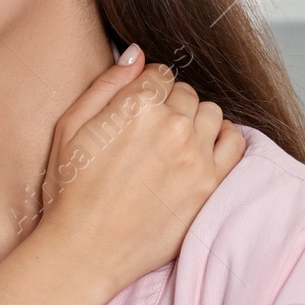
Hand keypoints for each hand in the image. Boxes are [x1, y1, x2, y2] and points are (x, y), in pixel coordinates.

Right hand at [33, 46, 246, 301]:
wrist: (85, 250)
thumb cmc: (70, 191)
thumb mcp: (70, 127)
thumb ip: (106, 84)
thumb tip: (136, 54)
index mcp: (135, 106)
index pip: (160, 74)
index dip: (148, 90)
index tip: (140, 109)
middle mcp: (171, 125)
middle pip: (186, 93)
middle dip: (171, 105)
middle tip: (151, 134)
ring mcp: (195, 155)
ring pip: (211, 114)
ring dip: (196, 122)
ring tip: (175, 144)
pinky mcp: (209, 185)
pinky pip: (235, 143)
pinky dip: (223, 140)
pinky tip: (203, 151)